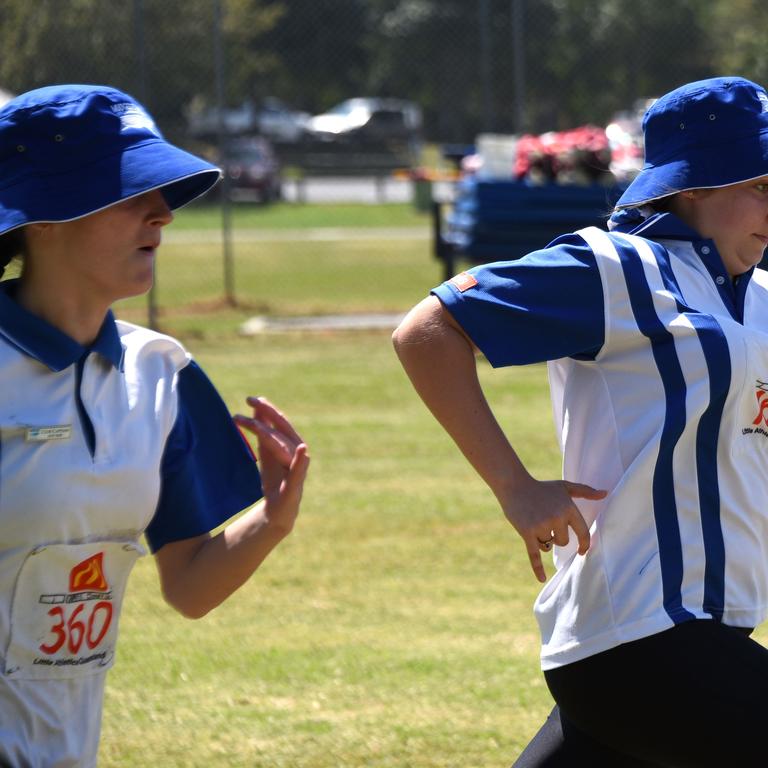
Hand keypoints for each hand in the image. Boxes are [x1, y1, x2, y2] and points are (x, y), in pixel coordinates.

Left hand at [233, 396, 309, 534]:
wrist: (278, 508)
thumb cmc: (274, 477)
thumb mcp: (266, 451)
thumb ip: (264, 430)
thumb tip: (257, 407)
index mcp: (290, 442)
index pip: (279, 421)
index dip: (266, 409)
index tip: (251, 399)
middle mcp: (297, 451)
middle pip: (282, 430)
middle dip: (268, 415)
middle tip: (252, 402)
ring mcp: (298, 467)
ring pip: (284, 447)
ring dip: (271, 434)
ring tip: (256, 426)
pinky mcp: (296, 483)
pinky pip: (299, 470)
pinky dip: (301, 459)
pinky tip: (304, 450)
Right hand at [501, 478, 606, 582]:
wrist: (514, 484)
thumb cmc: (542, 487)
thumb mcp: (564, 487)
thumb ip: (586, 491)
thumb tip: (606, 493)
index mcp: (569, 509)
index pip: (583, 533)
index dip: (584, 545)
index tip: (582, 551)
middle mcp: (557, 518)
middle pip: (562, 542)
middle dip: (555, 537)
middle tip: (544, 522)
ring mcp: (542, 525)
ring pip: (547, 545)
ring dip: (541, 539)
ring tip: (533, 522)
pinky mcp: (527, 532)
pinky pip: (534, 554)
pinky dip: (538, 568)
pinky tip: (542, 579)